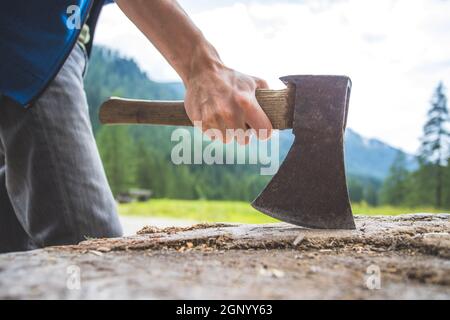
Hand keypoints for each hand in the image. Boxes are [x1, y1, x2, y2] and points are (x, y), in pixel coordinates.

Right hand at [115, 0, 271, 143]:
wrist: (202, 71)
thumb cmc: (231, 78)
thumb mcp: (253, 81)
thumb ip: (268, 94)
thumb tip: (281, 106)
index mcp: (246, 103)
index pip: (264, 131)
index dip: (264, 132)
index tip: (261, 130)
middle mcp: (230, 113)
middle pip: (244, 141)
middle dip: (244, 134)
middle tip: (240, 124)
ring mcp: (213, 118)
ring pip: (227, 140)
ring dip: (227, 133)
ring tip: (225, 119)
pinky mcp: (200, 122)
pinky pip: (211, 136)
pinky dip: (213, 130)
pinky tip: (213, 117)